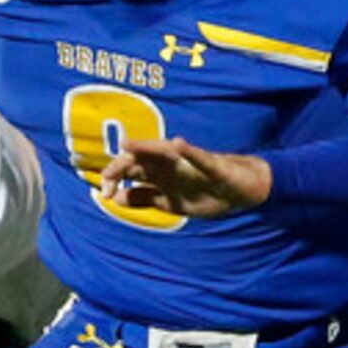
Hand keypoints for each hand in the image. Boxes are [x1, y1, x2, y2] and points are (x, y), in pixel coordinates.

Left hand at [101, 138, 273, 218]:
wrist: (243, 190)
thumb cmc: (206, 192)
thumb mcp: (169, 202)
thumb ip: (143, 198)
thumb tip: (115, 198)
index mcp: (159, 172)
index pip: (129, 167)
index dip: (113, 178)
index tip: (104, 194)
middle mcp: (170, 163)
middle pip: (140, 157)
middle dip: (121, 166)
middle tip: (107, 181)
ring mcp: (191, 162)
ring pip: (164, 152)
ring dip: (147, 148)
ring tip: (128, 144)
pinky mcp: (214, 166)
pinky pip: (201, 158)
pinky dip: (190, 152)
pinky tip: (180, 144)